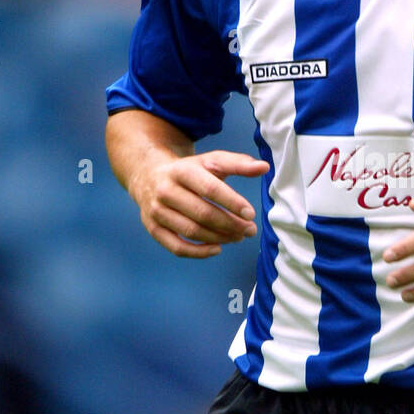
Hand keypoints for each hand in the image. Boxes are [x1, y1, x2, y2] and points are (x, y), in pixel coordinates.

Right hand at [131, 148, 268, 257]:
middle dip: (230, 224)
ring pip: (192, 231)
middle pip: (202, 213)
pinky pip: (177, 247)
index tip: (251, 214)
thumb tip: (264, 167)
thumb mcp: (211, 161)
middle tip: (250, 230)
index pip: (210, 188)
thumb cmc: (189, 171)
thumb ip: (238, 163)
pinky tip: (217, 248)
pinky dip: (199, 252)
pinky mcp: (153, 228)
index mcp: (182, 171)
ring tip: (238, 237)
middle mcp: (166, 190)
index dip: (232, 202)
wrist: (149, 176)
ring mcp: (156, 211)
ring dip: (219, 238)